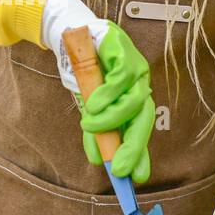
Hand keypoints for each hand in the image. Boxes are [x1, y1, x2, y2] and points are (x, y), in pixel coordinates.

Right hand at [78, 22, 154, 183]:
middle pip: (144, 119)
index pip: (140, 130)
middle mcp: (139, 85)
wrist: (71, 36)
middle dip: (133, 147)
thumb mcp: (88, 108)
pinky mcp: (125, 51)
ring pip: (134, 101)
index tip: (135, 179)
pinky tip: (93, 104)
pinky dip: (107, 95)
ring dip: (110, 119)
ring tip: (89, 124)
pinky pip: (122, 78)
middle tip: (117, 167)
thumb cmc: (83, 72)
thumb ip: (97, 131)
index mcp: (133, 100)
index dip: (140, 154)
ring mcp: (135, 68)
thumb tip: (98, 161)